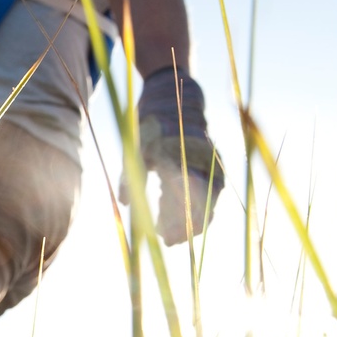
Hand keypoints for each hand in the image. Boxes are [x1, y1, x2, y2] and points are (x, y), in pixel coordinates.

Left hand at [118, 68, 223, 244]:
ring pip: (206, 200)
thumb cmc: (151, 122)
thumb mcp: (135, 148)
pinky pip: (207, 190)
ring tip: (169, 233)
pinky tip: (173, 213)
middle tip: (166, 242)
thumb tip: (127, 205)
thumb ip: (131, 177)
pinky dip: (192, 204)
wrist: (175, 94)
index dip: (177, 224)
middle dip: (185, 227)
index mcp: (183, 159)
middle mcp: (201, 162)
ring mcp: (209, 163)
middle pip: (201, 206)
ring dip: (190, 218)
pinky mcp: (210, 163)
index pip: (186, 201)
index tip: (163, 238)